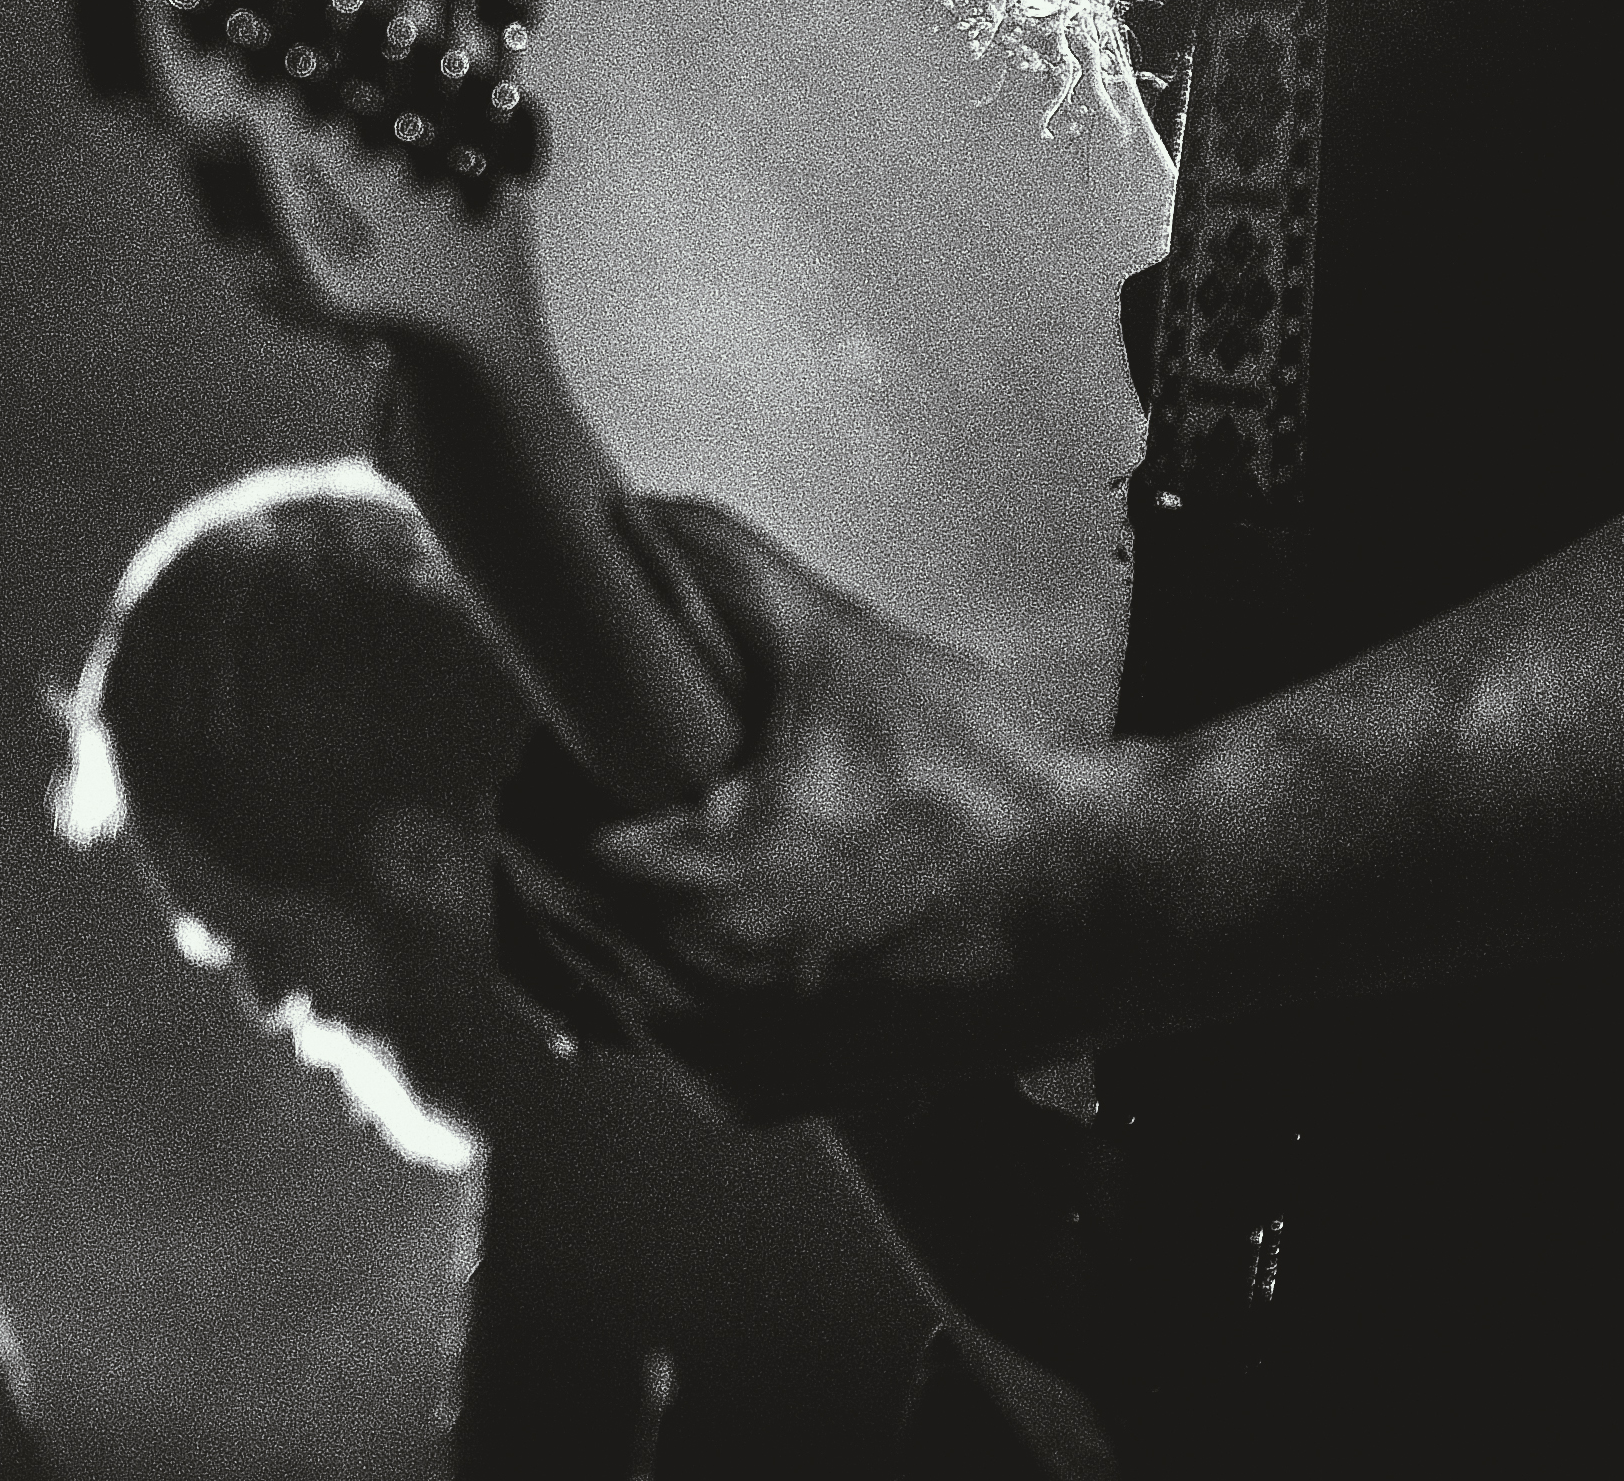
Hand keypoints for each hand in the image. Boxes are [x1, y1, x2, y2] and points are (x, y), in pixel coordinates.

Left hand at [490, 498, 1142, 1122]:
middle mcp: (691, 1013)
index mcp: (686, 907)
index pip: (524, 830)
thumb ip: (710, 567)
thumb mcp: (838, 648)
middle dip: (581, 830)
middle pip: (541, 908)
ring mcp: (725, 1070)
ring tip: (697, 834)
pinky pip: (657, 1026)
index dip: (553, 762)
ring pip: (588, 974)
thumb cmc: (990, 793)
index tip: (604, 728)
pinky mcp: (762, 1098)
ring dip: (610, 905)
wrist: (1100, 907)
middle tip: (658, 770)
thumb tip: (618, 524)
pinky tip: (731, 904)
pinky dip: (667, 969)